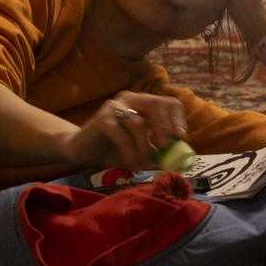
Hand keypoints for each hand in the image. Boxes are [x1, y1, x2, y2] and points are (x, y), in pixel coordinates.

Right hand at [62, 92, 189, 171]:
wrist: (83, 151)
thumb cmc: (114, 149)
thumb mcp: (141, 150)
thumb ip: (158, 151)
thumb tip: (180, 160)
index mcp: (143, 103)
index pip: (168, 102)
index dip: (178, 119)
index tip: (182, 138)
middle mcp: (129, 99)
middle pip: (155, 104)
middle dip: (164, 127)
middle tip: (166, 148)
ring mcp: (113, 107)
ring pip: (138, 123)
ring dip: (145, 148)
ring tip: (146, 165)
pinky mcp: (101, 120)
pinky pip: (121, 135)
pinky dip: (131, 153)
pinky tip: (134, 165)